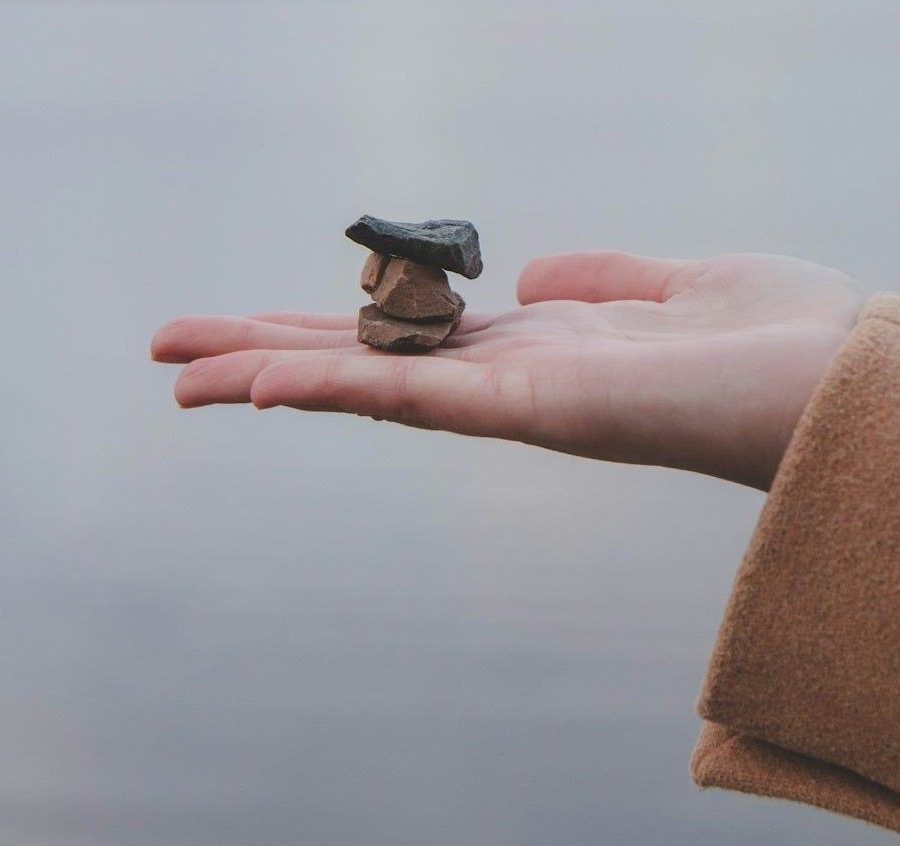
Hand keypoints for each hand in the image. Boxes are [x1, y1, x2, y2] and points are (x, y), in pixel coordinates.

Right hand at [151, 251, 864, 489]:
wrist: (838, 385)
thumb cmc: (774, 338)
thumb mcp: (673, 284)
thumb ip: (599, 278)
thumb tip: (531, 275)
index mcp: (532, 353)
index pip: (403, 341)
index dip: (322, 332)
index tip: (252, 329)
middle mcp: (505, 384)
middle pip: (361, 364)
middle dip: (261, 356)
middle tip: (172, 353)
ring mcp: (509, 403)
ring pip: (363, 385)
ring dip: (266, 376)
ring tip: (180, 371)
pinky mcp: (530, 410)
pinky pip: (413, 396)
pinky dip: (333, 388)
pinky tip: (261, 383)